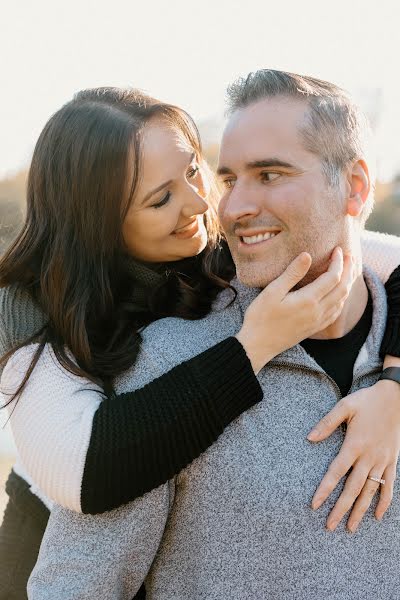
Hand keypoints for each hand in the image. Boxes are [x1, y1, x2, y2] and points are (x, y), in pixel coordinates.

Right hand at [236, 247, 353, 373]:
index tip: (337, 249)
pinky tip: (339, 295)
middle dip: (349, 270)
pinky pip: (335, 312)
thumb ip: (292, 273)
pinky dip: (342, 299)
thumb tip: (307, 255)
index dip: (338, 262)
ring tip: (349, 270)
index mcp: (308, 300)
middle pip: (343, 288)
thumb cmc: (261, 317)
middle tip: (349, 255)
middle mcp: (318, 311)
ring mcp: (317, 321)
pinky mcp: (314, 328)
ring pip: (342, 300)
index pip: (333, 277)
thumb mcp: (272, 291)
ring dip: (348, 284)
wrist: (258, 345)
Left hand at [308, 374, 399, 531]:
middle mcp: (369, 457)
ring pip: (370, 492)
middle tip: (329, 526)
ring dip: (360, 511)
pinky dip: (384, 502)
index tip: (315, 505)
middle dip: (340, 509)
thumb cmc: (367, 401)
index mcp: (354, 444)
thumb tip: (309, 438)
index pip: (336, 472)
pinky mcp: (392, 461)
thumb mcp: (344, 406)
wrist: (395, 398)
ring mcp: (382, 461)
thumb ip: (327, 423)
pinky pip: (389, 486)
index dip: (325, 489)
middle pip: (352, 488)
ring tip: (350, 528)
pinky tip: (377, 516)